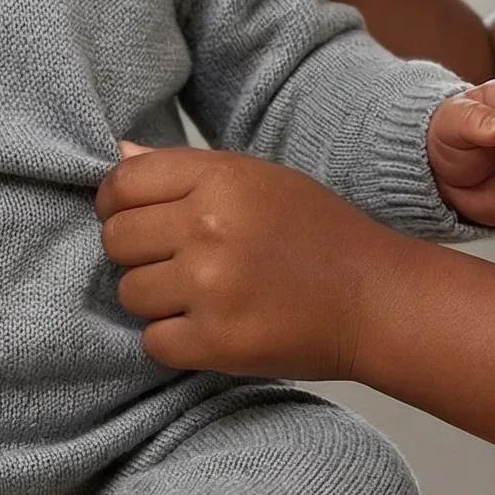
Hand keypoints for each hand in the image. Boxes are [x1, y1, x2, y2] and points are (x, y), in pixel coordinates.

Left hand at [97, 144, 423, 379]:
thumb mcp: (260, 179)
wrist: (377, 299)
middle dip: (137, 254)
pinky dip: (175, 341)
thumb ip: (186, 169)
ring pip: (129, 293)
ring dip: (157, 300)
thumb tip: (119, 152)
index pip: (121, 184)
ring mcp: (210, 286)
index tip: (135, 219)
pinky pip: (153, 341)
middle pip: (116, 240)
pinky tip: (212, 327)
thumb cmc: (320, 234)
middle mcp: (208, 226)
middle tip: (177, 263)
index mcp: (220, 178)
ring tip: (202, 296)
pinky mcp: (217, 341)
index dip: (117, 205)